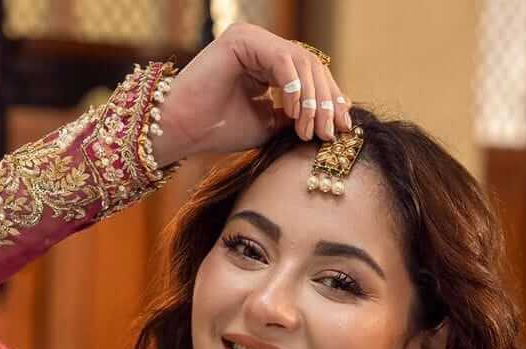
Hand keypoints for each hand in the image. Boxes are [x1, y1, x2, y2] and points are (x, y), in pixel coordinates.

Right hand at [159, 23, 352, 159]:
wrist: (182, 130)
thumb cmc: (218, 129)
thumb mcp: (267, 125)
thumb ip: (294, 117)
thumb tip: (330, 121)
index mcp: (267, 61)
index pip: (310, 74)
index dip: (330, 99)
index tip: (343, 127)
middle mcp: (261, 45)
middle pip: (311, 65)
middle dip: (326, 101)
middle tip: (331, 133)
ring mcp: (252, 38)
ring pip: (301, 62)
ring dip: (312, 99)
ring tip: (310, 130)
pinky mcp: (243, 40)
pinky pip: (282, 60)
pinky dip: (294, 87)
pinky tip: (294, 113)